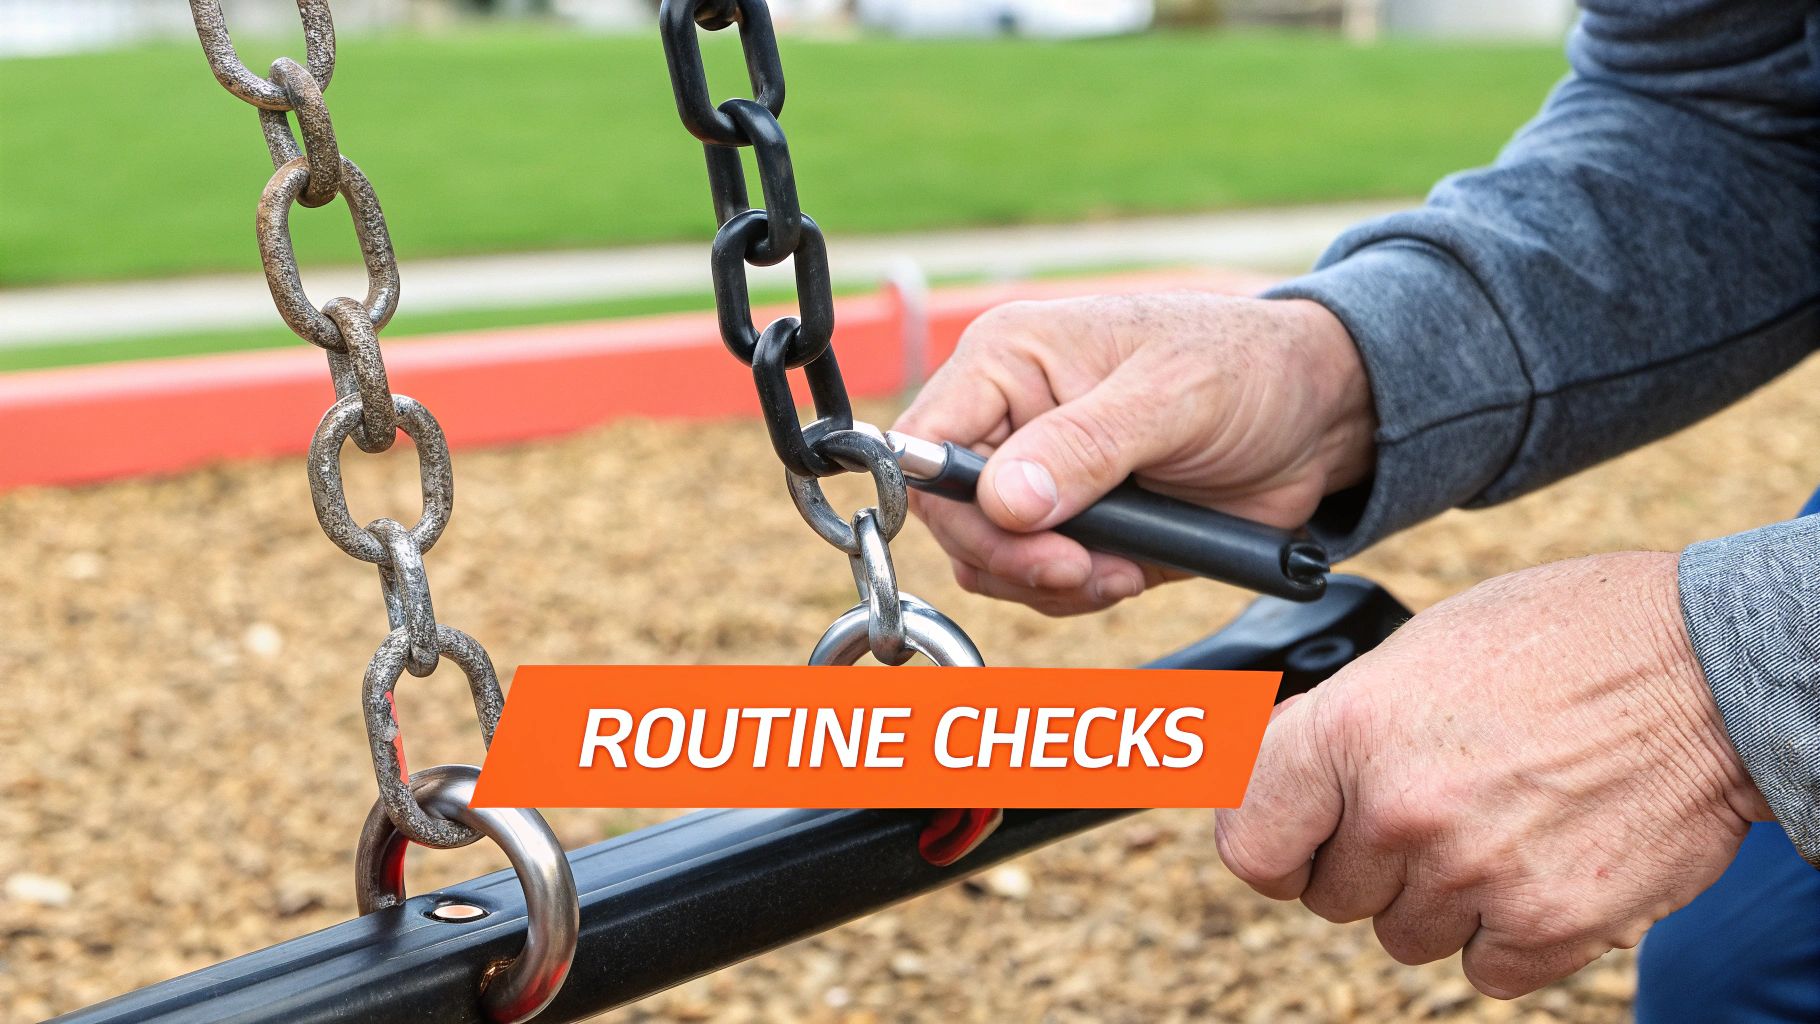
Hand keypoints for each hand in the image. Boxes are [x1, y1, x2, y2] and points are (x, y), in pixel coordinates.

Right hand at [892, 292, 1373, 615]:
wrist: (1321, 417)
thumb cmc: (1247, 369)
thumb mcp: (1170, 397)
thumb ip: (1084, 446)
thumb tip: (1005, 499)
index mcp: (1008, 360)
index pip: (925, 444)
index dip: (956, 503)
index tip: (1024, 535)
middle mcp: (1009, 420)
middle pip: (952, 517)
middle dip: (1017, 557)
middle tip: (1085, 569)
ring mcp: (1040, 480)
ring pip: (990, 561)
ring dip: (1051, 584)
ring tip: (1122, 568)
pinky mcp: (1075, 528)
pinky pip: (1039, 583)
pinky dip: (1078, 593)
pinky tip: (1132, 570)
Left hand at [1215, 551, 1771, 997]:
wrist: (1704, 666)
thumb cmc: (1561, 641)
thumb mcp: (1416, 651)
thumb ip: (1338, 725)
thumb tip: (1271, 772)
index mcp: (1349, 729)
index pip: (1250, 844)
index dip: (1272, 845)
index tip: (1295, 840)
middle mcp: (1399, 809)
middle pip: (1333, 896)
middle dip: (1370, 862)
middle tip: (1432, 806)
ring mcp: (1473, 874)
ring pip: (1406, 936)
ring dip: (1439, 897)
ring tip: (1496, 822)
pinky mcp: (1549, 925)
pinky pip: (1484, 969)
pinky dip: (1506, 932)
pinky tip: (1536, 862)